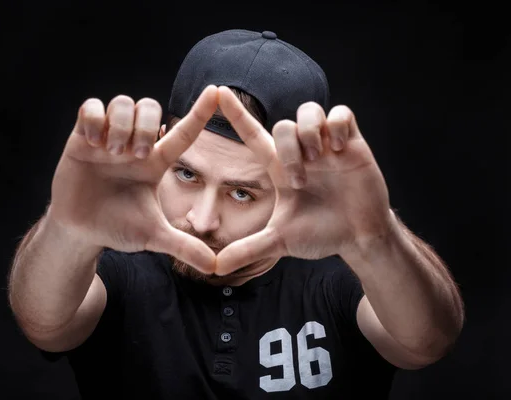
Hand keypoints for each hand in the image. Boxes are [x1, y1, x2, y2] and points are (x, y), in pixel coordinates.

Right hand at [48, 85, 218, 273]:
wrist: (83, 230)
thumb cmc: (119, 228)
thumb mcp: (153, 237)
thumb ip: (184, 247)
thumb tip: (217, 268)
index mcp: (156, 162)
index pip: (182, 132)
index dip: (201, 113)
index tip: (216, 92)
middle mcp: (135, 144)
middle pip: (149, 105)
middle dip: (145, 125)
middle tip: (137, 155)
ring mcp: (108, 138)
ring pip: (122, 102)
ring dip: (121, 125)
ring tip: (113, 152)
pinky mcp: (81, 136)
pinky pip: (90, 106)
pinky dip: (93, 119)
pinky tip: (92, 142)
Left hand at [215, 86, 393, 274]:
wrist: (358, 237)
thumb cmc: (320, 234)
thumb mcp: (280, 241)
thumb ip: (248, 249)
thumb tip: (213, 268)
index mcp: (280, 169)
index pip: (253, 134)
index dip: (236, 114)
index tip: (217, 92)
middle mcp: (301, 152)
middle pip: (282, 124)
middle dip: (288, 149)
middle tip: (301, 180)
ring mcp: (326, 145)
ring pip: (308, 112)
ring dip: (310, 135)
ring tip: (320, 160)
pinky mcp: (352, 142)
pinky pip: (341, 113)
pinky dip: (338, 126)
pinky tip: (341, 149)